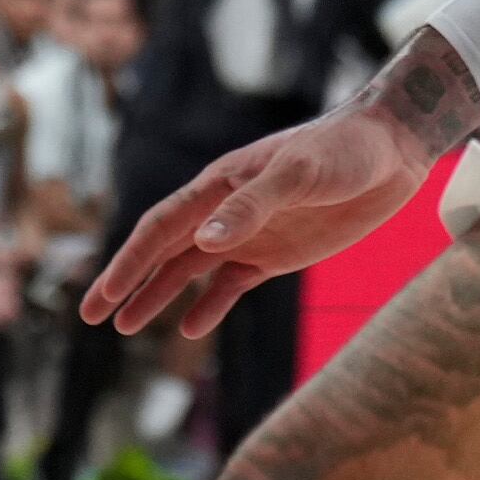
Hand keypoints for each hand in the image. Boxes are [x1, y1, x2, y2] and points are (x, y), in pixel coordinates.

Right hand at [80, 96, 444, 342]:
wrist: (389, 150)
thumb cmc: (342, 150)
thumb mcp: (298, 174)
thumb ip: (252, 206)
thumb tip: (203, 242)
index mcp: (219, 184)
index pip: (160, 228)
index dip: (127, 263)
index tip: (101, 296)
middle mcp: (225, 210)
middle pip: (163, 251)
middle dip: (126, 282)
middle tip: (90, 316)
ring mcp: (250, 232)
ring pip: (190, 271)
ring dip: (158, 296)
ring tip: (126, 327)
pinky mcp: (278, 253)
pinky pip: (232, 284)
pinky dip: (209, 306)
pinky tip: (191, 328)